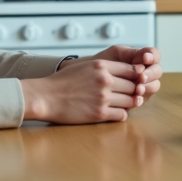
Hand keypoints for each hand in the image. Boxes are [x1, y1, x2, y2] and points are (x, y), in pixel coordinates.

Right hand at [21, 58, 143, 123]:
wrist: (46, 97)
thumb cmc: (63, 81)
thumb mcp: (85, 66)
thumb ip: (104, 67)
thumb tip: (126, 72)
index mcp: (101, 65)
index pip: (132, 70)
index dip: (136, 76)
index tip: (134, 81)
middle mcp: (105, 80)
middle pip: (134, 86)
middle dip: (134, 91)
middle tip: (131, 94)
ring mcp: (103, 97)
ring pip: (131, 101)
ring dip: (129, 103)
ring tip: (123, 103)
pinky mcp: (100, 113)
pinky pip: (122, 115)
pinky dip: (121, 114)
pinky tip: (114, 112)